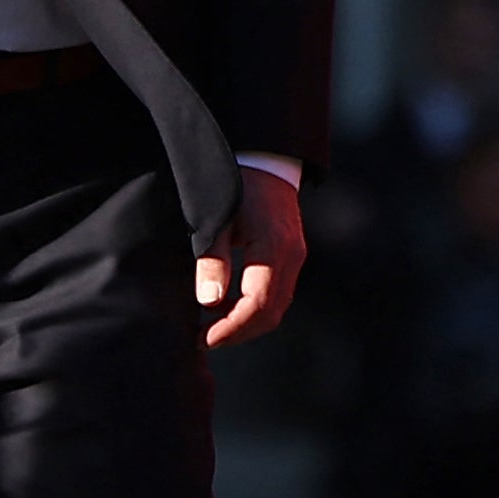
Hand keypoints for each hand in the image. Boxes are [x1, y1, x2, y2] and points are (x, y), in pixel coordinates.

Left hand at [199, 170, 307, 348]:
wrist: (263, 157)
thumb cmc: (232, 184)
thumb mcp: (215, 218)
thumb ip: (212, 259)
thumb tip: (209, 303)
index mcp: (274, 248)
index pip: (257, 305)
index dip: (231, 328)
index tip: (204, 339)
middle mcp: (292, 256)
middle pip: (270, 313)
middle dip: (237, 332)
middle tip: (203, 339)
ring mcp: (295, 256)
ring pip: (276, 306)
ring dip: (245, 322)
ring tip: (209, 327)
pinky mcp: (291, 255)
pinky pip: (276, 293)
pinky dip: (252, 308)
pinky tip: (224, 306)